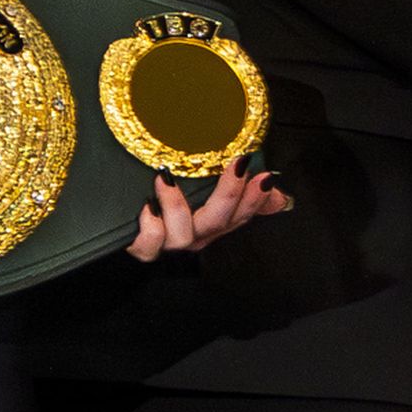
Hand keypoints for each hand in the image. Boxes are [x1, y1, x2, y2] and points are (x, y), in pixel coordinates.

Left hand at [126, 156, 289, 261]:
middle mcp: (195, 235)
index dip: (257, 198)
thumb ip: (245, 193)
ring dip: (176, 203)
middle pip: (218, 221)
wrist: (129, 231)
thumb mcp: (207, 193)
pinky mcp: (143, 247)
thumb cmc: (168, 210)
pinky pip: (150, 243)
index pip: (242, 214)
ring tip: (166, 177)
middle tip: (238, 165)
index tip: (265, 175)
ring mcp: (170, 243)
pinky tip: (146, 205)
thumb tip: (282, 196)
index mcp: (212, 224)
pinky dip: (149, 225)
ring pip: (182, 233)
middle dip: (231, 193)